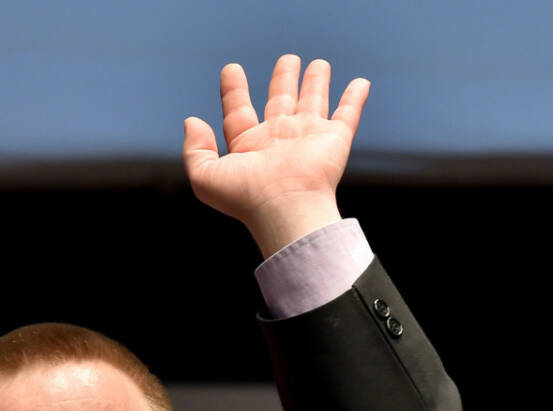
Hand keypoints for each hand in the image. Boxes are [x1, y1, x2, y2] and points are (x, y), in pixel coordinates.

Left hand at [183, 56, 369, 256]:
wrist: (285, 209)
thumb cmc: (246, 198)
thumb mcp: (206, 178)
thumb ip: (196, 150)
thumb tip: (192, 121)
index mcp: (249, 146)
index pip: (238, 112)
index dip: (233, 90)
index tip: (231, 70)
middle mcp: (278, 140)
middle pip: (281, 101)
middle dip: (283, 79)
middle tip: (287, 60)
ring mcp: (307, 138)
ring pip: (313, 101)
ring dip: (316, 82)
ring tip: (317, 64)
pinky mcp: (334, 140)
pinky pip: (348, 113)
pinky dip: (355, 97)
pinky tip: (361, 83)